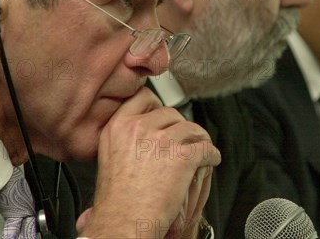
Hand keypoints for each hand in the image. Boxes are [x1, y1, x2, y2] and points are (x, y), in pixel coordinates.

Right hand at [77, 87, 220, 237]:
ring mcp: (162, 140)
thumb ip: (125, 139)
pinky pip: (205, 148)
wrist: (124, 223)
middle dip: (179, 125)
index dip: (157, 104)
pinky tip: (211, 160)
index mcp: (118, 127)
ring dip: (198, 138)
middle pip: (170, 113)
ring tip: (201, 146)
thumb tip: (141, 135)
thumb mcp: (108, 158)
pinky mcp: (183, 156)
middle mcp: (140, 128)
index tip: (164, 114)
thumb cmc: (117, 202)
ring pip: (191, 128)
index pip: (143, 97)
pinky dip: (211, 154)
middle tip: (184, 138)